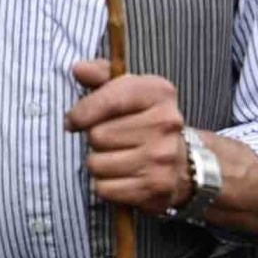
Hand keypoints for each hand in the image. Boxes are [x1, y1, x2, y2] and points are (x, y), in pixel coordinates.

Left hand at [65, 59, 190, 216]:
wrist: (183, 161)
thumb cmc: (143, 120)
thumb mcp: (128, 89)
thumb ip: (101, 74)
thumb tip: (79, 69)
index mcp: (158, 92)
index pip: (109, 100)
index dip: (82, 112)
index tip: (73, 120)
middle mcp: (166, 123)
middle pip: (97, 135)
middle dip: (95, 139)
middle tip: (111, 140)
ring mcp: (163, 157)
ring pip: (97, 163)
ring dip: (98, 163)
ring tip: (117, 157)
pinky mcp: (156, 187)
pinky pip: (104, 188)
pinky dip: (105, 185)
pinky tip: (122, 176)